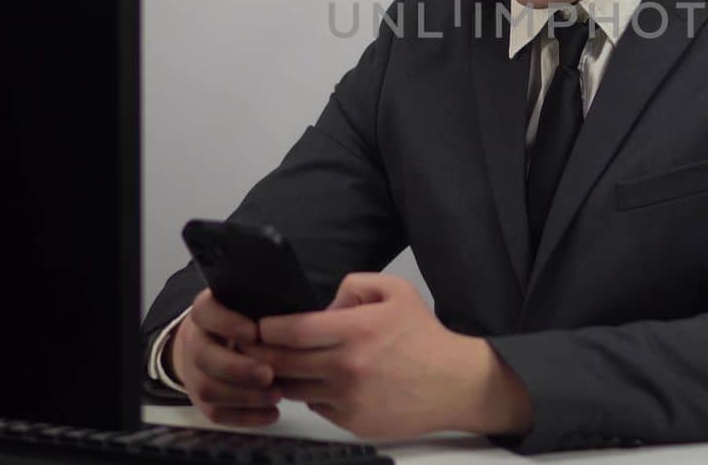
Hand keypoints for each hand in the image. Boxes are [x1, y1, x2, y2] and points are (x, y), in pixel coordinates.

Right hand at [169, 288, 281, 426]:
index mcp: (207, 311)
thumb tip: (295, 319)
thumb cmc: (246, 320)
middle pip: (204, 356)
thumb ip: (268, 307)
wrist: (216, 343)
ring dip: (243, 396)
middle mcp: (195, 341)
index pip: (205, 311)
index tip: (255, 332)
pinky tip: (272, 413)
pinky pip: (216, 413)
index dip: (227, 323)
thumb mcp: (253, 306)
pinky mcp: (201, 400)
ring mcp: (194, 372)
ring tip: (276, 395)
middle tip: (269, 374)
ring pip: (207, 389)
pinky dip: (245, 417)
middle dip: (237, 368)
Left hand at [238, 273, 531, 440]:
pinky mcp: (352, 422)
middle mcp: (348, 367)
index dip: (267, 328)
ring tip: (283, 364)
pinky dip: (312, 394)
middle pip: (282, 363)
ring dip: (283, 377)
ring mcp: (348, 399)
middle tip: (253, 346)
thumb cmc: (424, 337)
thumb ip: (354, 285)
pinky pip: (316, 407)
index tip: (260, 325)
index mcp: (356, 331)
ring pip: (293, 390)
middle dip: (261, 353)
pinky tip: (319, 382)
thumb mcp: (396, 291)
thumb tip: (322, 305)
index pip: (291, 332)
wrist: (454, 383)